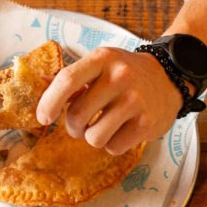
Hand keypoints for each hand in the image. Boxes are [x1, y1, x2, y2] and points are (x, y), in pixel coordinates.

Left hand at [37, 47, 181, 154]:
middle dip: (73, 127)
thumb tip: (38, 81)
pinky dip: (113, 144)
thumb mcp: (100, 65)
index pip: (67, 80)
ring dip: (93, 137)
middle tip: (81, 125)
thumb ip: (70, 77)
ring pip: (94, 137)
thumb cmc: (126, 74)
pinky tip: (121, 131)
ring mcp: (136, 101)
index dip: (49, 102)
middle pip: (77, 115)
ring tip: (102, 128)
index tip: (43, 118)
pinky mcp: (147, 124)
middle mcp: (120, 77)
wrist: (169, 79)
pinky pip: (114, 147)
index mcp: (102, 59)